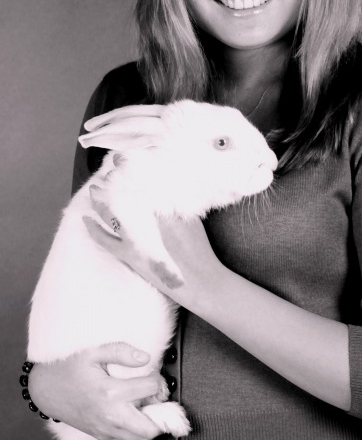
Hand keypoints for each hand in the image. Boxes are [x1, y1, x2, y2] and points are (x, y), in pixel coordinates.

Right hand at [28, 344, 169, 439]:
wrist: (47, 389)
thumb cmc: (70, 367)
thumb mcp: (93, 351)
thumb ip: (121, 352)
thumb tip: (146, 358)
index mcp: (111, 392)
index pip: (151, 388)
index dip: (156, 378)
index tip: (151, 373)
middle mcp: (110, 416)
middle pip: (151, 427)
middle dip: (160, 411)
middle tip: (155, 395)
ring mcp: (105, 429)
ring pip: (141, 439)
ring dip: (149, 423)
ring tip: (144, 405)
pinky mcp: (100, 436)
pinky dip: (136, 431)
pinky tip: (132, 414)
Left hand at [84, 171, 222, 310]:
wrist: (198, 281)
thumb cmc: (198, 248)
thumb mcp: (191, 216)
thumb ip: (177, 198)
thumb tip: (162, 183)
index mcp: (162, 207)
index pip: (140, 181)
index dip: (127, 167)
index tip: (119, 158)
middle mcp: (145, 221)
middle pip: (122, 194)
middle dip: (113, 179)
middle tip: (109, 168)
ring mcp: (134, 238)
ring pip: (110, 213)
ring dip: (100, 199)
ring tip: (94, 188)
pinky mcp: (129, 254)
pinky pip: (104, 239)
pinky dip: (93, 228)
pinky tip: (85, 219)